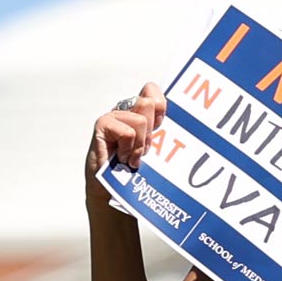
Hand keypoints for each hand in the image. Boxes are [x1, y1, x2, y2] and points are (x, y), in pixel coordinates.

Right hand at [85, 82, 165, 210]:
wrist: (111, 190)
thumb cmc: (132, 170)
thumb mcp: (152, 148)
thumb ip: (160, 130)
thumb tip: (178, 116)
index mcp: (138, 111)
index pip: (151, 90)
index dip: (159, 107)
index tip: (159, 127)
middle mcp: (125, 110)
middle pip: (148, 103)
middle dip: (150, 132)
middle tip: (142, 150)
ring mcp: (113, 116)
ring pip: (141, 121)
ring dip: (139, 146)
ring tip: (132, 158)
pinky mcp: (103, 124)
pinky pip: (128, 133)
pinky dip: (128, 150)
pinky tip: (122, 159)